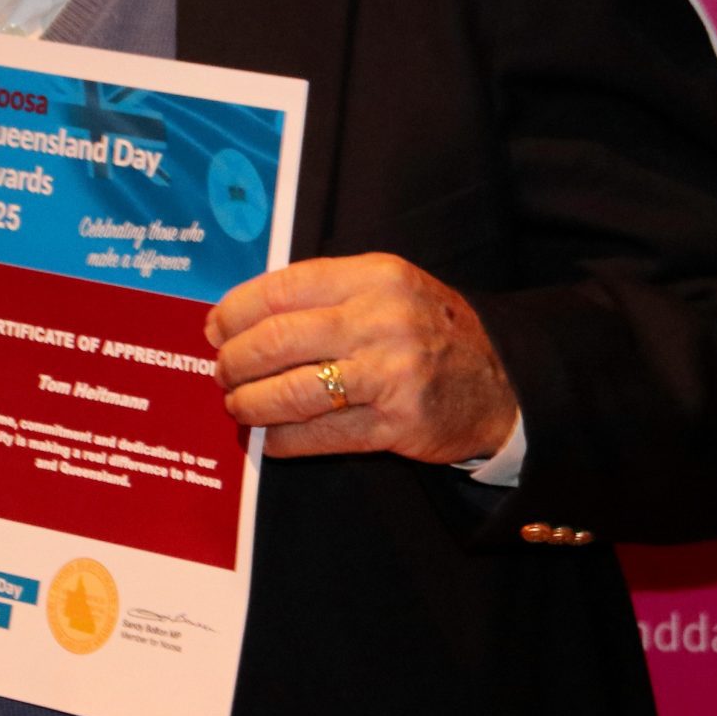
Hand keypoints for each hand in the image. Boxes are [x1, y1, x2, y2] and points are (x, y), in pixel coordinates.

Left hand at [207, 255, 517, 462]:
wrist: (502, 380)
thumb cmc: (427, 330)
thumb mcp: (386, 289)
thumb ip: (325, 294)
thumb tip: (241, 316)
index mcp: (373, 277)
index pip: (282, 289)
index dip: (236, 311)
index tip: (214, 328)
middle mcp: (379, 320)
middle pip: (276, 341)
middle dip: (234, 362)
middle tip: (222, 373)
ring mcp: (389, 374)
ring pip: (290, 392)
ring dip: (250, 404)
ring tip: (239, 406)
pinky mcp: (396, 424)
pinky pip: (319, 435)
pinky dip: (282, 439)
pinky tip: (271, 438)